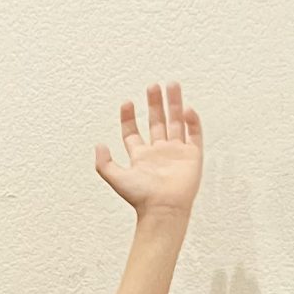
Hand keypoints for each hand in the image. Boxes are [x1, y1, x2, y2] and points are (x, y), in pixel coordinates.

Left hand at [96, 81, 203, 216]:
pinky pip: (194, 134)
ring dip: (174, 104)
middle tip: (153, 86)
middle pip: (156, 122)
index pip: (133, 132)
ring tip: (172, 85)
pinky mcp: (192, 156)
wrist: (163, 208)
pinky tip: (187, 109)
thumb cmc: (142, 197)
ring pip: (176, 122)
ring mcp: (176, 153)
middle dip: (154, 104)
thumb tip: (98, 145)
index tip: (127, 102)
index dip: (129, 117)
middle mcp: (159, 152)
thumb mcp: (116, 178)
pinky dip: (192, 121)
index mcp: (141, 157)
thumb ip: (104, 164)